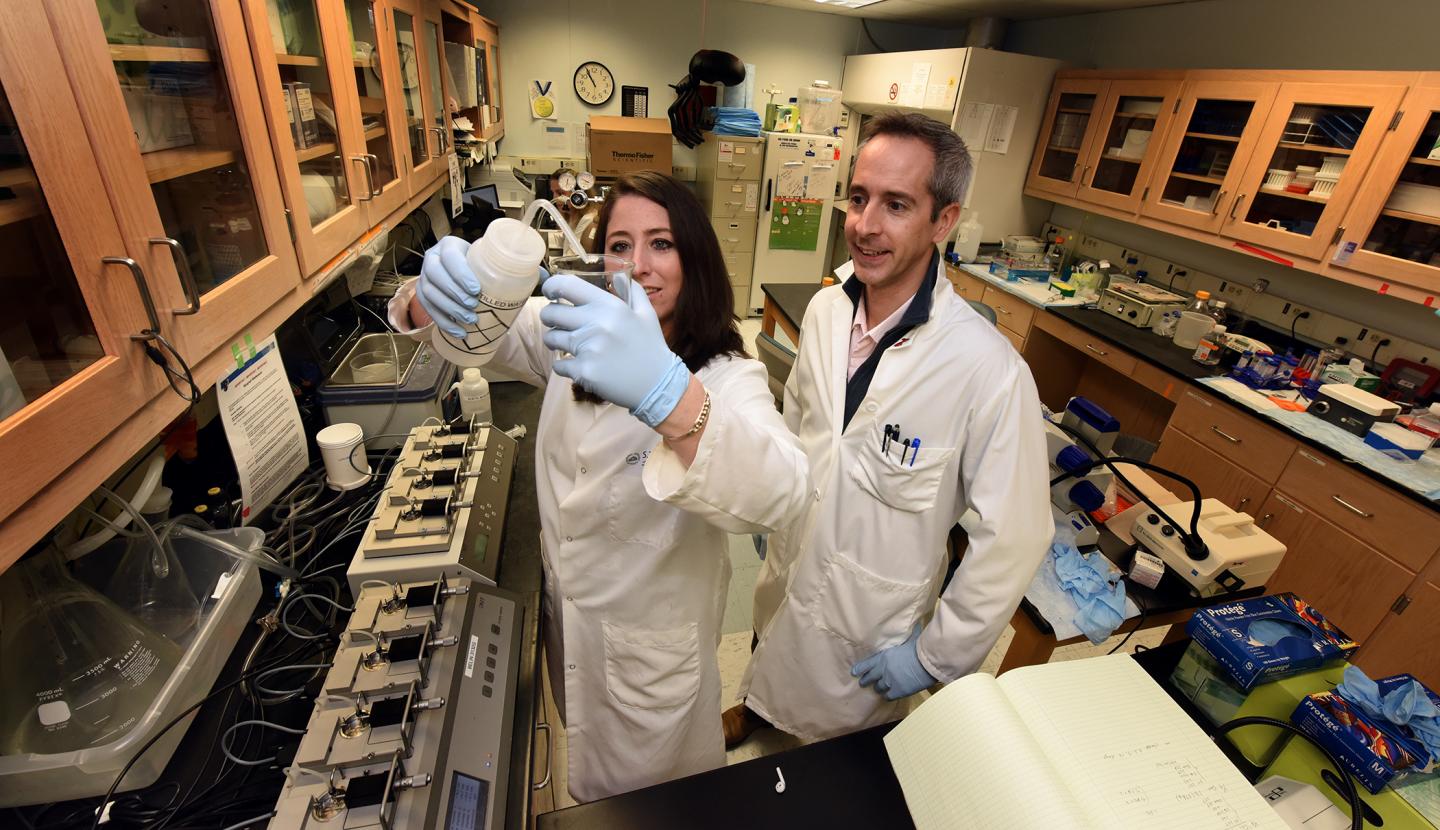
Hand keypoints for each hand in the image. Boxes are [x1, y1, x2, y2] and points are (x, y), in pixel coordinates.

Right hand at [414, 237, 548, 337]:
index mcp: (449, 246)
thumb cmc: (481, 265)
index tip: (476, 289)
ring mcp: (424, 278)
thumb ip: (518, 265)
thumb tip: (547, 277)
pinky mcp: (423, 295)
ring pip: (430, 294)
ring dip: (449, 310)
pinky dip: (443, 322)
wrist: (462, 270)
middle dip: (455, 295)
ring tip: (469, 321)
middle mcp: (432, 259)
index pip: (450, 257)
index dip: (460, 273)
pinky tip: (458, 332)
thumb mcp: (494, 260)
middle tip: (474, 308)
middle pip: (437, 277)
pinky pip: (427, 310)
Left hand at [539, 273, 689, 426]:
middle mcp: (597, 324)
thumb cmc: (650, 347)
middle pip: (551, 313)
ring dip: (556, 341)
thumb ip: (631, 290)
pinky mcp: (584, 371)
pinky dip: (565, 366)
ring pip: (551, 339)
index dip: (552, 287)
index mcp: (610, 306)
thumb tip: (616, 276)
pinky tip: (580, 366)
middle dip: (550, 317)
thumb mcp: (646, 313)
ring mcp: (588, 349)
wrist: (657, 384)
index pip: (566, 286)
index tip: (551, 293)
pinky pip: (558, 365)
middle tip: (558, 323)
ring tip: (571, 346)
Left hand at [851, 624, 935, 700]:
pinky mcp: (898, 691)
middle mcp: (883, 670)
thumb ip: (908, 634)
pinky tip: (889, 695)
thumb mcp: (910, 638)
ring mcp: (889, 681)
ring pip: (878, 688)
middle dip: (865, 681)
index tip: (854, 672)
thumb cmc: (919, 648)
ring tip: (878, 689)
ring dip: (878, 688)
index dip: (859, 669)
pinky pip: (888, 696)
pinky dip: (888, 695)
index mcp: (883, 657)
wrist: (927, 662)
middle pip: (869, 678)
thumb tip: (916, 624)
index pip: (866, 664)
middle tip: (863, 683)